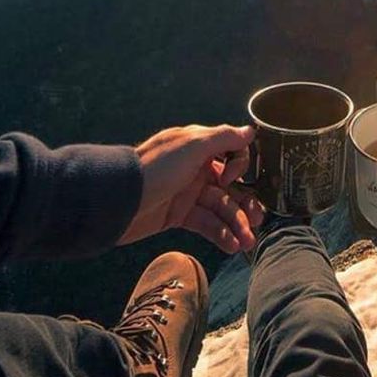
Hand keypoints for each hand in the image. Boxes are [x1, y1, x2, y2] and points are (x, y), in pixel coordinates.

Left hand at [119, 124, 264, 253]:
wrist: (117, 199)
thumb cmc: (156, 167)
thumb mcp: (191, 145)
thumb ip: (223, 138)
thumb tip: (250, 131)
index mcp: (200, 146)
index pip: (233, 153)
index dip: (240, 166)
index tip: (232, 177)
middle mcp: (198, 168)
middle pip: (232, 186)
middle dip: (246, 203)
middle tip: (258, 220)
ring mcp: (189, 193)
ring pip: (222, 208)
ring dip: (237, 224)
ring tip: (247, 241)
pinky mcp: (180, 215)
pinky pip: (207, 224)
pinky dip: (221, 234)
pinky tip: (233, 245)